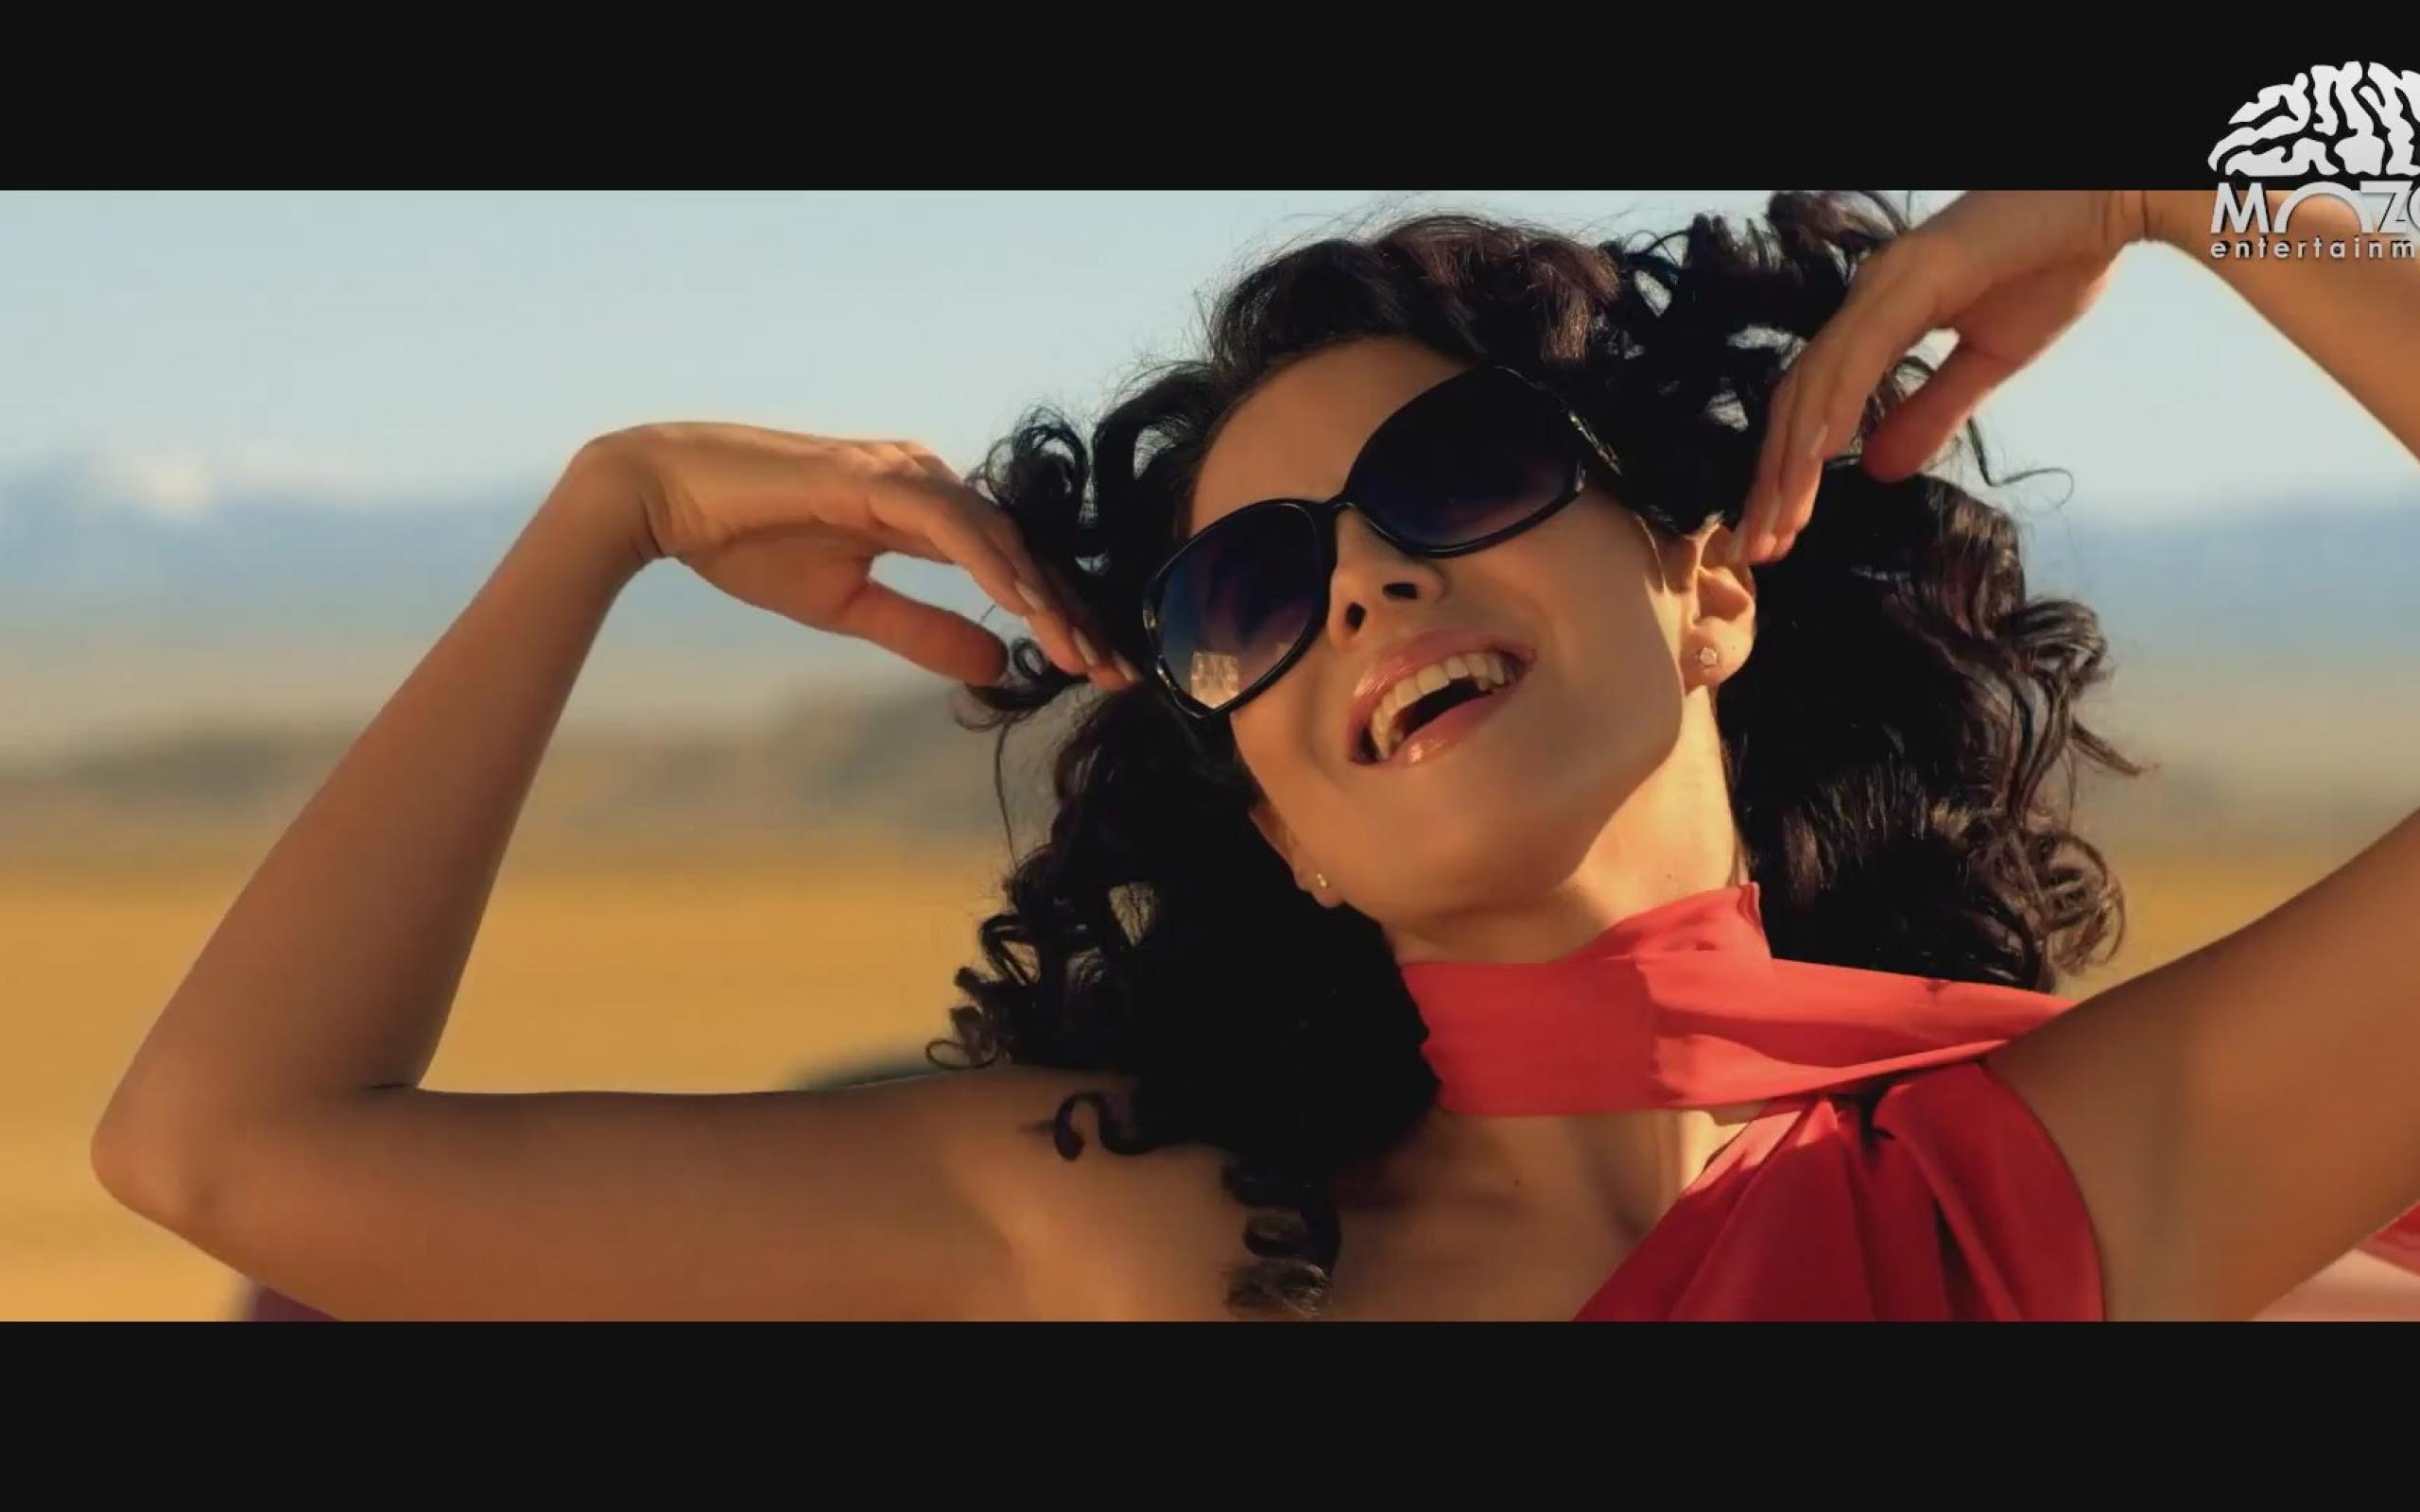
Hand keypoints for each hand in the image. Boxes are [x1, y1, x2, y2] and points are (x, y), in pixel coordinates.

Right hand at [566, 422, 1138, 690]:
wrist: (666, 501)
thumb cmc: (747, 544)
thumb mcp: (849, 608)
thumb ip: (923, 632)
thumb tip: (999, 663)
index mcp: (925, 509)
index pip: (1012, 566)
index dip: (1059, 618)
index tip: (1100, 672)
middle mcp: (926, 481)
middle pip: (1022, 551)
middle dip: (1073, 613)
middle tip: (1120, 672)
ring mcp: (903, 471)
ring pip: (999, 537)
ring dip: (1044, 597)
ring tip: (1082, 652)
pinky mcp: (875, 476)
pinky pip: (952, 523)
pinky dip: (993, 564)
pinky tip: (1025, 606)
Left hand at [1726, 191, 2151, 566]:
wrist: (2114, 200)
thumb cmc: (2055, 265)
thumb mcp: (1987, 362)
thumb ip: (1930, 411)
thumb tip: (1874, 469)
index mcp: (1877, 318)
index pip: (1814, 405)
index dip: (1787, 470)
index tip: (1775, 532)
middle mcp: (1867, 299)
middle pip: (1798, 401)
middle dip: (1772, 480)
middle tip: (1755, 548)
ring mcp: (1886, 283)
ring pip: (1818, 383)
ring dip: (1793, 459)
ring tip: (1779, 523)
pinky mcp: (1917, 274)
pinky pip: (1863, 349)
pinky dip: (1834, 403)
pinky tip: (1817, 454)